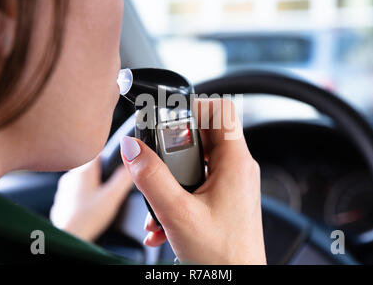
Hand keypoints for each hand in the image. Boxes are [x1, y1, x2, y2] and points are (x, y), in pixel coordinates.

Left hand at [50, 157, 132, 241]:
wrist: (68, 237)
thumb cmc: (87, 218)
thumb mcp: (112, 196)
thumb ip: (123, 178)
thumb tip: (131, 165)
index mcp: (83, 170)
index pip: (99, 153)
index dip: (110, 158)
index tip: (115, 166)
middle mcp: (71, 176)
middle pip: (90, 167)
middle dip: (101, 174)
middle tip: (111, 187)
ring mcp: (64, 189)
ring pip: (82, 180)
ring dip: (91, 186)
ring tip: (101, 199)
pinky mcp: (60, 202)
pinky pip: (75, 193)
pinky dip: (83, 198)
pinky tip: (90, 209)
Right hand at [120, 99, 265, 264]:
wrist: (239, 283)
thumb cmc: (224, 257)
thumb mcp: (178, 214)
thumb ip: (151, 177)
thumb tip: (132, 148)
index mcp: (236, 162)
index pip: (221, 110)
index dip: (194, 105)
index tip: (168, 116)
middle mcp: (238, 169)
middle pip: (204, 135)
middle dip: (173, 149)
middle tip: (155, 161)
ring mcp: (232, 185)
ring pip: (197, 163)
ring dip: (171, 178)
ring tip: (157, 202)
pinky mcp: (225, 200)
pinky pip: (199, 184)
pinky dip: (178, 195)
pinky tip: (163, 222)